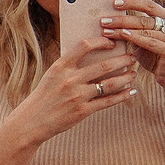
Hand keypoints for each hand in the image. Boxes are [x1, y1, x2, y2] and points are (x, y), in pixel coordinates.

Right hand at [4, 33, 138, 147]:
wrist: (31, 122)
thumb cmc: (43, 97)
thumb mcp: (51, 76)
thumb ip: (69, 66)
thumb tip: (91, 55)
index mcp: (60, 67)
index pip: (84, 46)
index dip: (102, 42)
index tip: (112, 43)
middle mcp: (70, 79)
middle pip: (104, 65)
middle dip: (123, 60)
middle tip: (132, 58)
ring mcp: (77, 96)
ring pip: (110, 83)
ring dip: (126, 77)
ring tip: (133, 74)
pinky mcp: (82, 111)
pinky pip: (108, 101)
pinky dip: (123, 96)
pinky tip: (131, 92)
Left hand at [99, 0, 164, 101]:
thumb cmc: (155, 58)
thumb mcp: (144, 40)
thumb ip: (134, 29)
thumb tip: (111, 18)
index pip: (150, 6)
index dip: (132, 2)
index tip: (114, 2)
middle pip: (145, 18)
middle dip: (122, 18)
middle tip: (103, 19)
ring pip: (145, 30)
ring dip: (123, 29)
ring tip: (106, 29)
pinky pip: (151, 42)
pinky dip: (135, 38)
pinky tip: (122, 35)